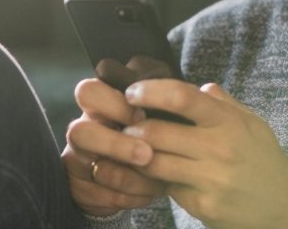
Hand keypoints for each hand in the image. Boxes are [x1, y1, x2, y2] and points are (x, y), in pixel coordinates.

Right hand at [62, 78, 168, 216]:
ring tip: (157, 183)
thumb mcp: (164, 116)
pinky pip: (97, 196)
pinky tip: (147, 195)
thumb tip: (209, 89)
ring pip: (92, 169)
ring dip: (127, 178)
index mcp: (101, 105)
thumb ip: (178, 103)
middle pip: (79, 132)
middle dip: (115, 144)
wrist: (137, 173)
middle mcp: (85, 130)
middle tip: (146, 154)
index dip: (112, 104)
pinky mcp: (80, 188)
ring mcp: (78, 160)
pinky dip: (125, 197)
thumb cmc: (156, 135)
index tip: (141, 113)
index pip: (89, 92)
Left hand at [124, 80, 287, 228]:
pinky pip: (167, 187)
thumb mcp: (253, 124)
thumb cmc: (265, 161)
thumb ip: (224, 104)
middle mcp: (219, 149)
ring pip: (153, 163)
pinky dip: (157, 180)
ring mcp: (210, 180)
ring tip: (134, 151)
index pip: (181, 97)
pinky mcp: (202, 205)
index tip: (133, 93)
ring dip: (136, 156)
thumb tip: (199, 86)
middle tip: (126, 126)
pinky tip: (157, 175)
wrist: (287, 210)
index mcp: (229, 122)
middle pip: (156, 132)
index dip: (149, 91)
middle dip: (132, 128)